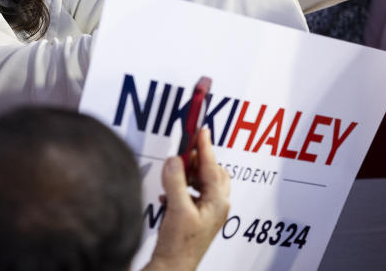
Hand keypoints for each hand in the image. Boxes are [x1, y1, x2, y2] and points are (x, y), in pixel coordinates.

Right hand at [145, 128, 230, 270]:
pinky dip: (182, 186)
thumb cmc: (179, 245)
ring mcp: (207, 211)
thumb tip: (175, 160)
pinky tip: (168, 193)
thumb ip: (176, 182)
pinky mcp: (196, 216)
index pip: (212, 166)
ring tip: (174, 175)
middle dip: (199, 161)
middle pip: (214, 172)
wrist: (173, 266)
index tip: (202, 129)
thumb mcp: (177, 209)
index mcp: (217, 202)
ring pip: (203, 182)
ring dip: (189, 174)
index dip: (206, 146)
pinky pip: (193, 192)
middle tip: (183, 155)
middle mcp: (216, 205)